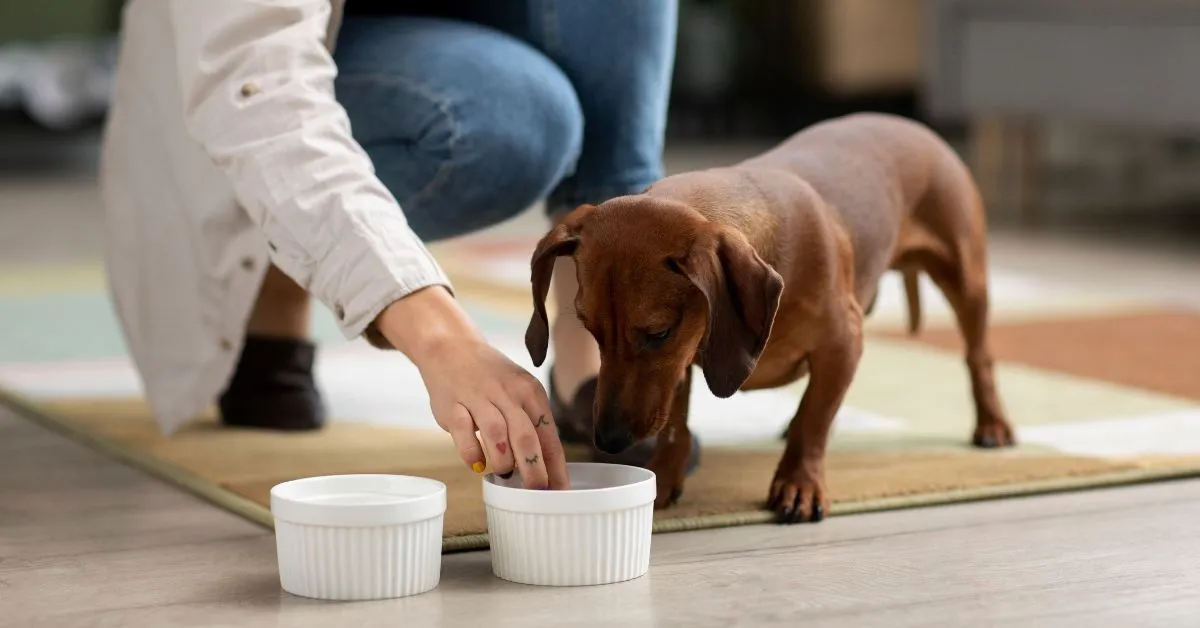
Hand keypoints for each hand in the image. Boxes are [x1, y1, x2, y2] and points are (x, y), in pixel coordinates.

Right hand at [375, 286, 568, 489]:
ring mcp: (478, 397)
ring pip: (497, 435)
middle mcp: (507, 393)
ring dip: (504, 461)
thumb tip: (546, 468)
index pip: (549, 435)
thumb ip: (531, 425)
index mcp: (530, 392)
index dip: (555, 466)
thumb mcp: (519, 392)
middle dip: (534, 470)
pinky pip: (464, 433)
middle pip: (526, 438)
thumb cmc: (492, 378)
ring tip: (505, 474)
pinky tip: (478, 465)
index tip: (560, 491)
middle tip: (536, 492)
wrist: (451, 347)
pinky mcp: (452, 405)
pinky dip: (472, 454)